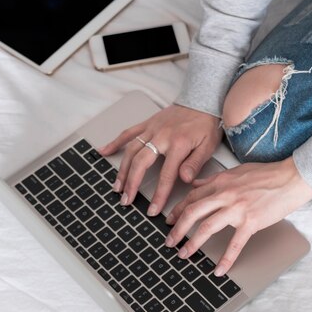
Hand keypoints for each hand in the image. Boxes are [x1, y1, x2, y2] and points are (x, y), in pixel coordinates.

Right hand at [99, 104, 221, 215]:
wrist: (202, 100)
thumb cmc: (206, 125)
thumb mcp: (208, 146)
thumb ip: (195, 163)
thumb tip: (185, 180)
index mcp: (178, 144)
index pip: (167, 175)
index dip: (159, 194)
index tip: (153, 210)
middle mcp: (161, 136)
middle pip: (141, 163)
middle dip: (132, 184)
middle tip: (126, 200)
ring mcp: (151, 129)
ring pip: (131, 150)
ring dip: (122, 170)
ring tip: (117, 187)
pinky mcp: (147, 124)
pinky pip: (128, 133)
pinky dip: (115, 142)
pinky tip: (103, 151)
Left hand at [164, 157, 311, 275]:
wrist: (292, 177)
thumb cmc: (268, 175)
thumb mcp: (236, 172)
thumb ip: (215, 179)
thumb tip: (197, 184)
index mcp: (221, 182)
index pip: (192, 197)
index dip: (177, 211)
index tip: (169, 221)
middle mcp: (225, 194)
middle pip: (192, 212)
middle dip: (177, 229)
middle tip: (169, 241)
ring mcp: (237, 208)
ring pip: (206, 227)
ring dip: (192, 243)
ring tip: (184, 254)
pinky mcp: (251, 221)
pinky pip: (235, 244)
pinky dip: (226, 259)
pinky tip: (219, 270)